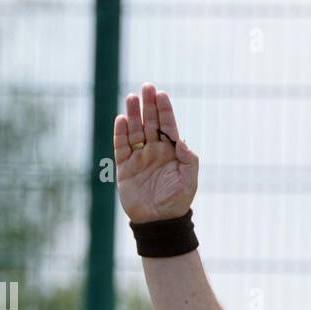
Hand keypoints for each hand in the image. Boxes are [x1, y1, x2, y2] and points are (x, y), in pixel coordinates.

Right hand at [113, 83, 198, 223]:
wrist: (159, 222)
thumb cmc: (177, 201)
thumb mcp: (189, 180)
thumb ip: (189, 159)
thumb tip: (182, 141)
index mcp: (171, 152)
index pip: (167, 126)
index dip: (165, 111)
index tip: (162, 94)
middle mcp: (154, 151)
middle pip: (150, 123)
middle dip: (149, 105)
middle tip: (147, 87)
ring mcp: (139, 158)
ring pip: (135, 131)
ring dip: (134, 114)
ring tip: (132, 97)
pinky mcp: (125, 167)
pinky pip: (121, 147)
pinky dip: (121, 133)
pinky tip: (122, 120)